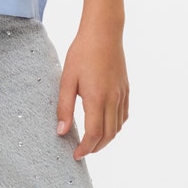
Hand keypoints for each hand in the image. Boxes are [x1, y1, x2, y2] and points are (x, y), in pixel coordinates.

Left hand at [56, 26, 128, 158]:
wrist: (104, 32)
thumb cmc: (82, 53)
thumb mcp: (67, 80)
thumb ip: (64, 108)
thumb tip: (61, 132)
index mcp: (96, 98)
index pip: (94, 134)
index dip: (85, 148)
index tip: (76, 155)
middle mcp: (113, 100)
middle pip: (109, 135)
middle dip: (96, 148)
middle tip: (82, 151)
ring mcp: (122, 95)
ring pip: (118, 127)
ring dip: (106, 139)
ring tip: (92, 141)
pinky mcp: (126, 89)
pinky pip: (124, 115)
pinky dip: (116, 126)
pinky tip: (106, 124)